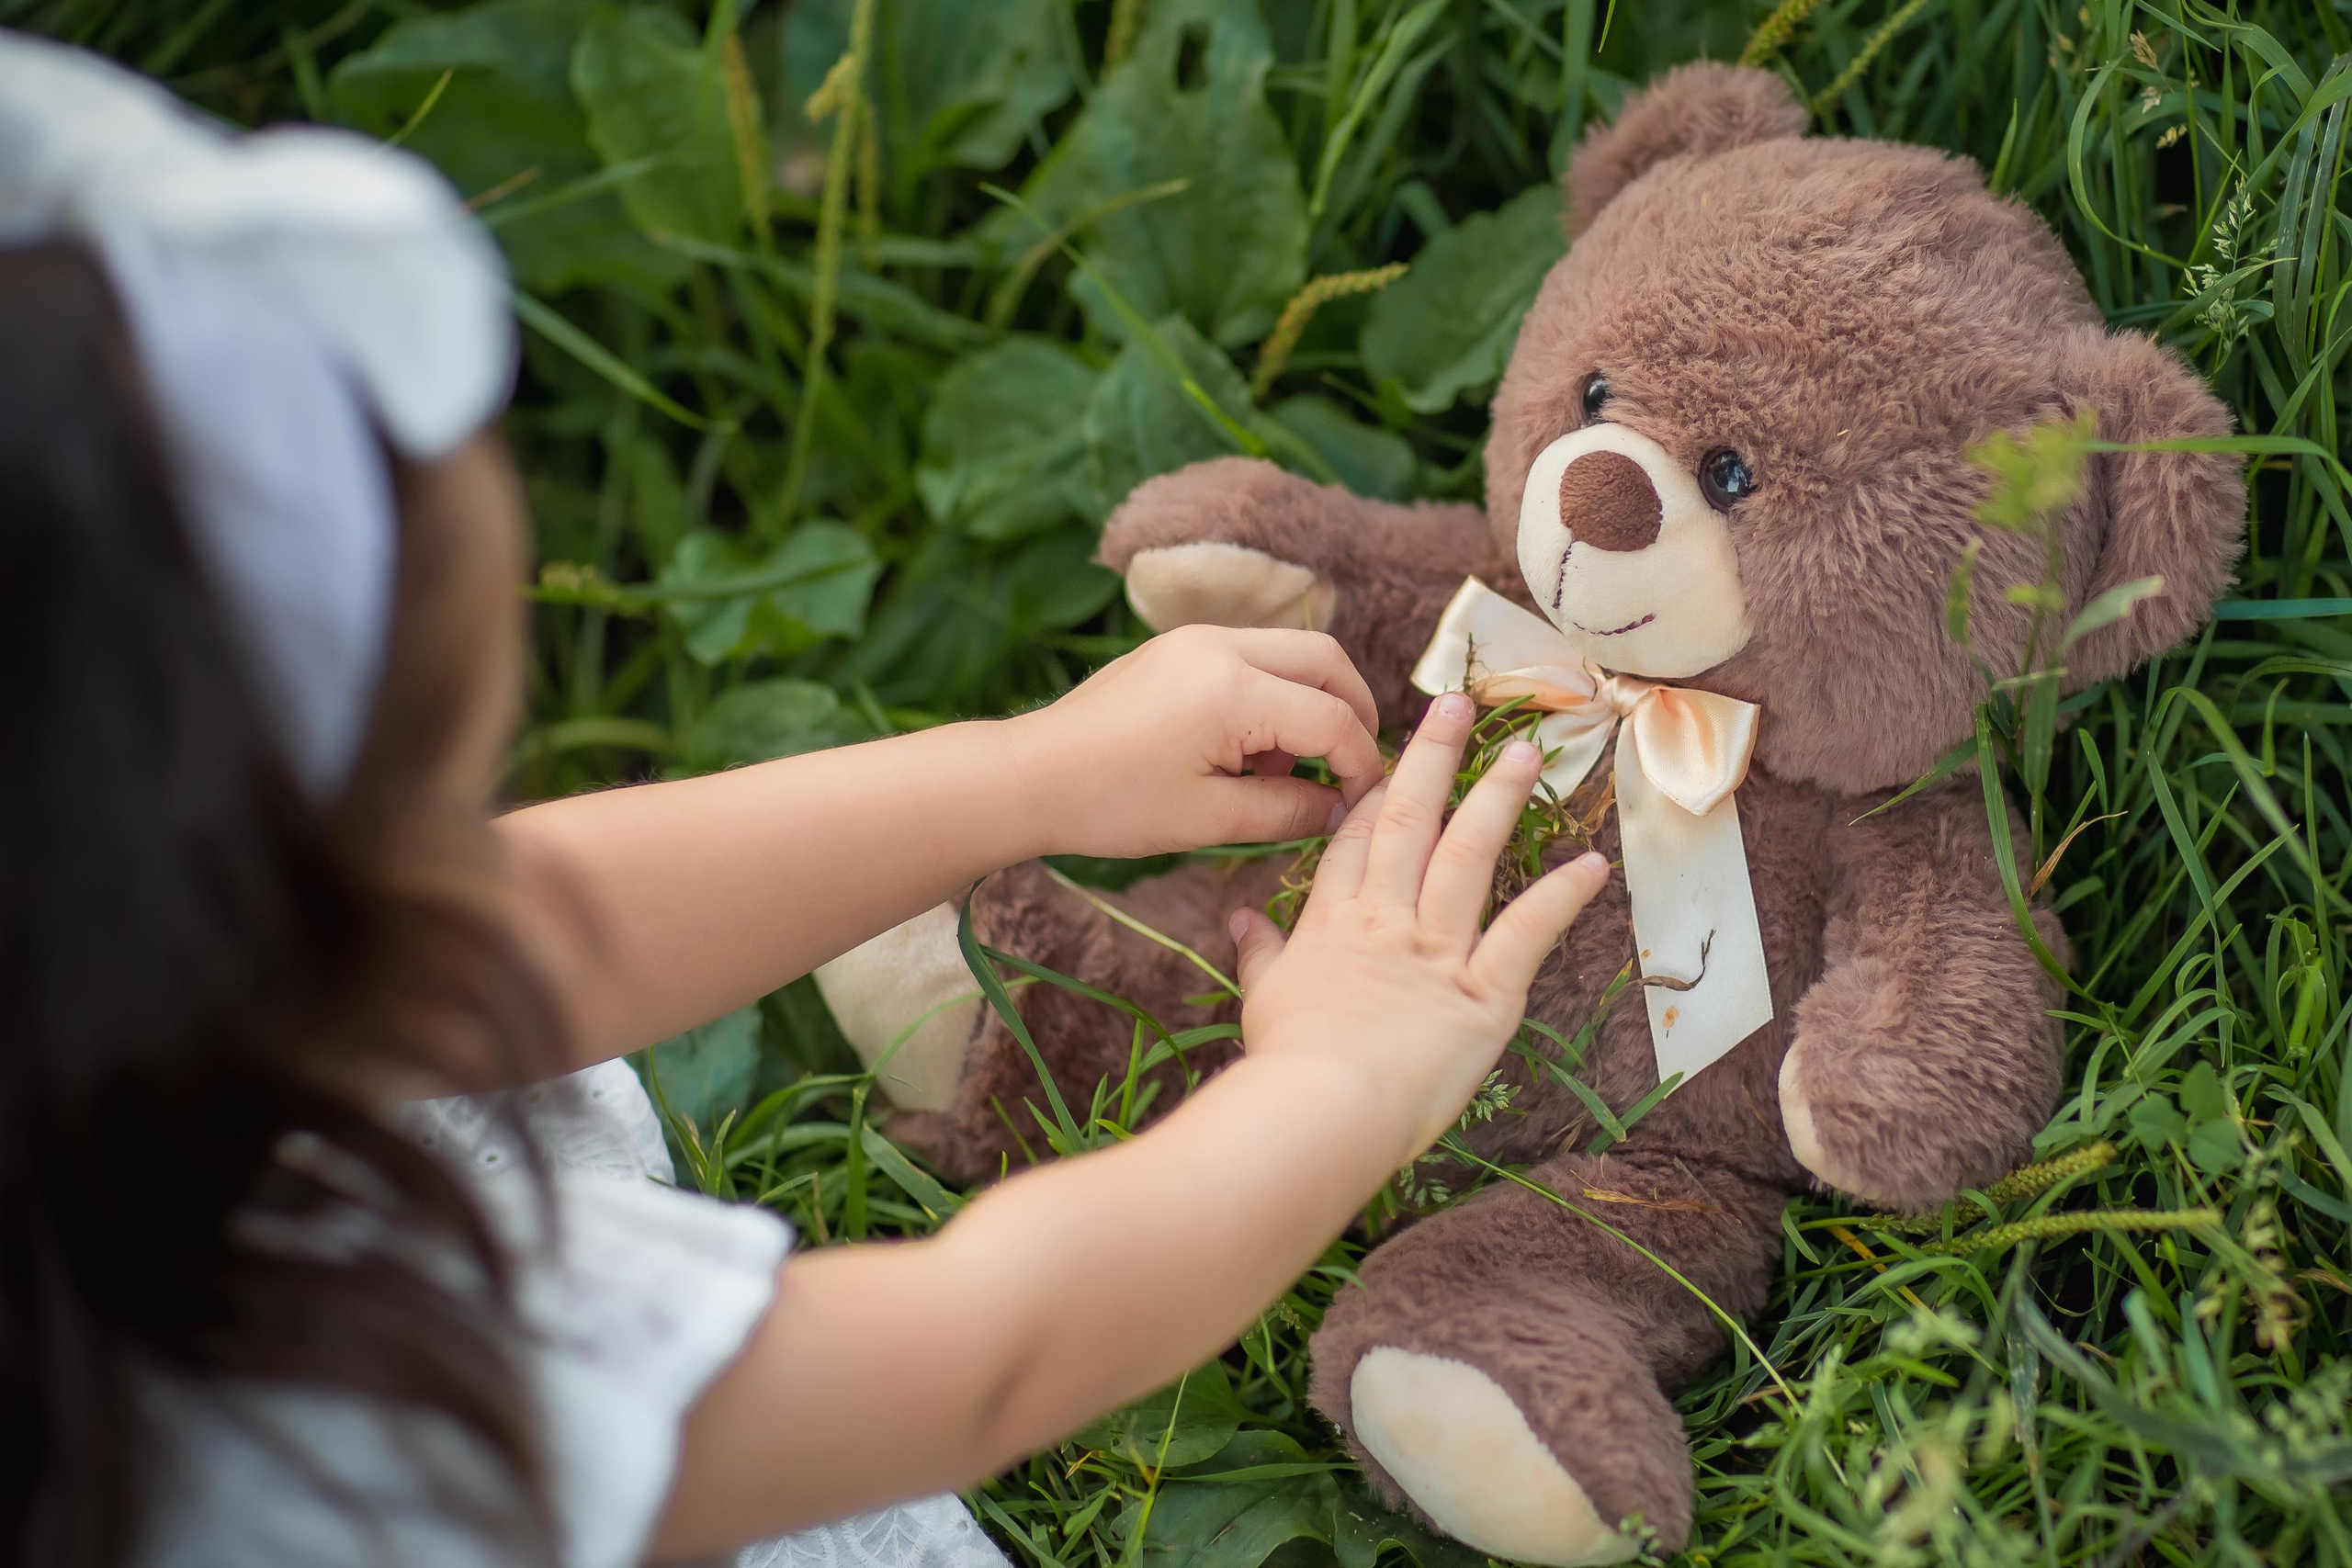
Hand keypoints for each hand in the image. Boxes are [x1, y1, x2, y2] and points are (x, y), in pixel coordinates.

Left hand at [1004, 624, 1384, 858]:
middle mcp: (1220, 646)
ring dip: (1311, 703)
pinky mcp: (1178, 646)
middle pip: (1326, 661)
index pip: (1331, 719)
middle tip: (1351, 769)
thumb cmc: (1112, 804)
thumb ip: (1288, 810)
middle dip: (1353, 712)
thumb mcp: (1209, 820)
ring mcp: (1196, 638)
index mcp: (1232, 690)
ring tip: (1282, 770)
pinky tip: (1245, 750)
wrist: (1030, 776)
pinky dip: (1273, 695)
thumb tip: (1339, 809)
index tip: (1363, 802)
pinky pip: (1252, 657)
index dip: (1361, 763)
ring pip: (1291, 653)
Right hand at [1226, 692, 1610, 1160]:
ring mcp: (1435, 952)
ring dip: (1498, 800)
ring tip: (1527, 753)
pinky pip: (1526, 932)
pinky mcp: (1482, 993)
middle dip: (1434, 759)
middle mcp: (1385, 922)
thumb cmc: (1285, 1064)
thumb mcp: (1260, 999)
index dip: (1372, 792)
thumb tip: (1238, 917)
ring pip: (1467, 857)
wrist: (1319, 1110)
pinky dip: (1561, 896)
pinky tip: (1591, 863)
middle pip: (1408, 822)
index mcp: (1331, 925)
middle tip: (1459, 706)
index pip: (1353, 841)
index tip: (1392, 753)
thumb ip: (1258, 952)